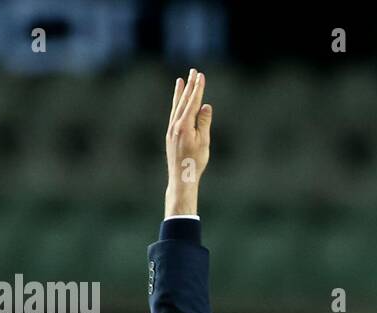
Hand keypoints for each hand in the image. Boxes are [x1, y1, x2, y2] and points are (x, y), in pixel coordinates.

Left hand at [164, 68, 212, 216]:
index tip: (200, 75)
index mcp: (184, 125)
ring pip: (176, 106)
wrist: (181, 177)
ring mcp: (171, 129)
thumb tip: (206, 106)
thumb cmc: (196, 162)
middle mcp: (175, 124)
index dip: (197, 88)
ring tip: (180, 80)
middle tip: (193, 71)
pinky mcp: (170, 135)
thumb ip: (204, 123)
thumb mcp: (204, 142)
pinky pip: (173, 114)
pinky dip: (176, 105)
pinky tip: (178, 102)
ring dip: (180, 93)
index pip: (193, 102)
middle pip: (183, 101)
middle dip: (189, 86)